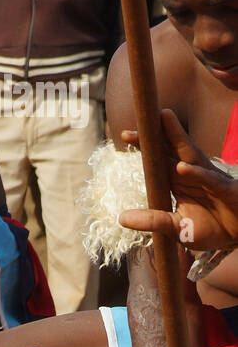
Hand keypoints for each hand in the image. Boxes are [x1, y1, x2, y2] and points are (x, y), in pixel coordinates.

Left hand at [118, 108, 237, 250]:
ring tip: (165, 118)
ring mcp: (210, 179)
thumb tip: (121, 218)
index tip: (124, 134)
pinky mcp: (225, 190)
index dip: (146, 147)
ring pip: (192, 155)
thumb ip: (153, 220)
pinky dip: (197, 174)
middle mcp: (193, 174)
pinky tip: (183, 168)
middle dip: (158, 134)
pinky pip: (210, 180)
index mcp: (179, 181)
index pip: (159, 160)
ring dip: (178, 137)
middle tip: (142, 117)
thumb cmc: (211, 228)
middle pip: (172, 149)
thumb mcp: (177, 228)